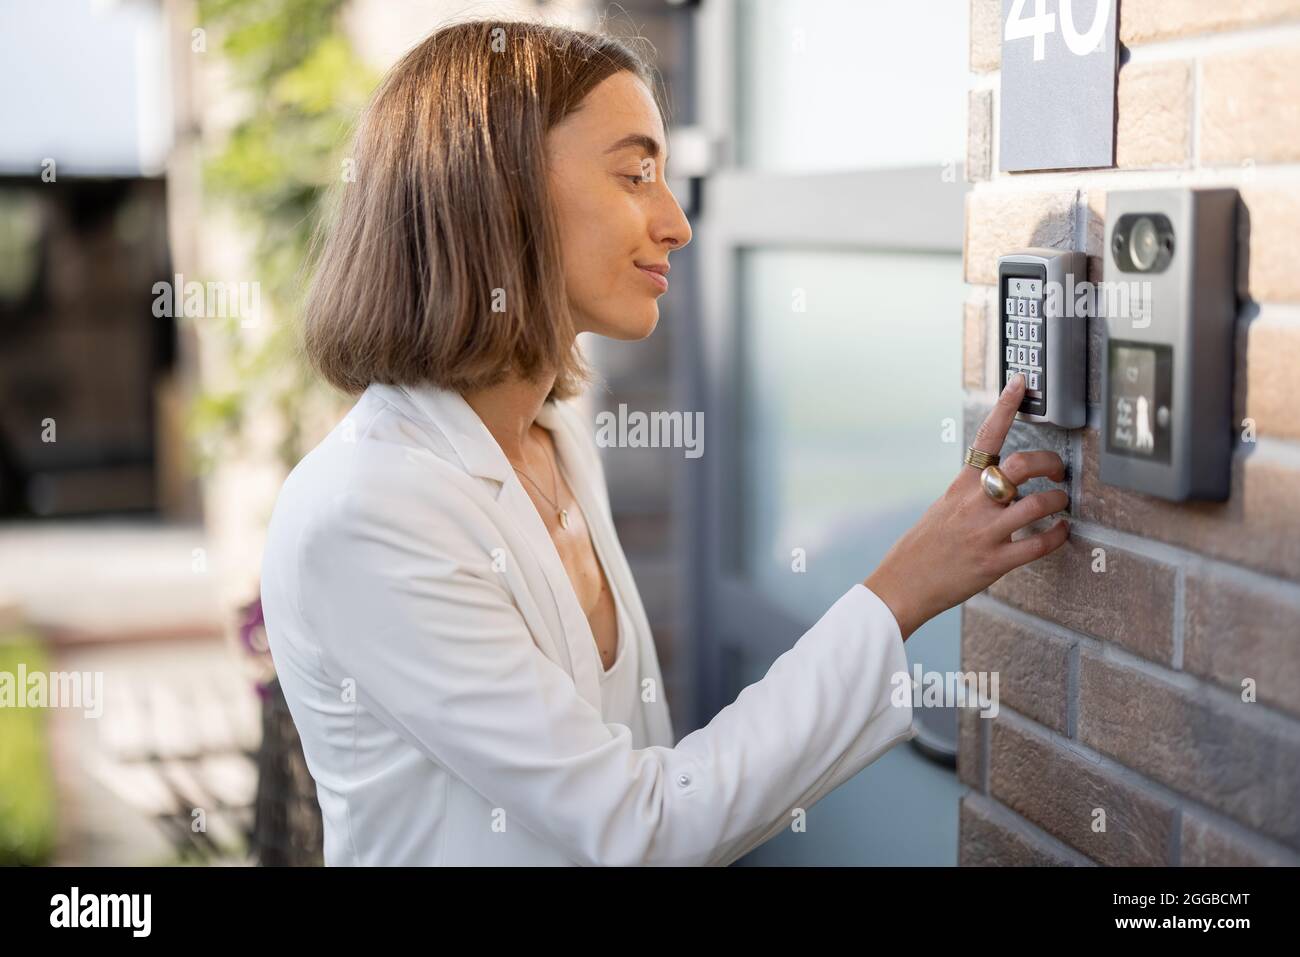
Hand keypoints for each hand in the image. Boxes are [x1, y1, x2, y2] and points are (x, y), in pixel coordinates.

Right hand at [863, 373, 1069, 640]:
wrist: (902, 584)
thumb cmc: (920, 548)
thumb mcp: (942, 509)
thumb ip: (971, 494)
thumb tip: (1002, 485)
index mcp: (959, 486)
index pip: (986, 438)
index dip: (1005, 407)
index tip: (1021, 384)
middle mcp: (973, 504)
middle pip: (1022, 466)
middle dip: (1049, 463)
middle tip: (1057, 469)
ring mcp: (985, 532)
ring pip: (1038, 505)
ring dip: (1058, 501)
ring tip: (1061, 502)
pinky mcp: (995, 562)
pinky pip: (1039, 545)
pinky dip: (1058, 536)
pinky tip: (1061, 532)